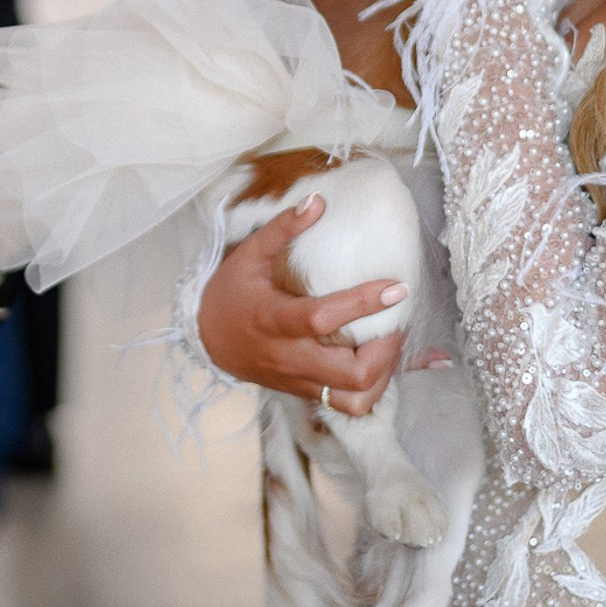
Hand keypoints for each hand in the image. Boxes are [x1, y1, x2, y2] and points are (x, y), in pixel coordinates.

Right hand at [197, 195, 407, 415]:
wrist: (206, 338)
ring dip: (382, 376)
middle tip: (398, 321)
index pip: (321, 318)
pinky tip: (385, 364)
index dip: (362, 304)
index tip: (396, 288)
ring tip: (391, 344)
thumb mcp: (250, 254)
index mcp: (273, 320)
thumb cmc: (231, 292)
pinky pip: (349, 405)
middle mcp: (289, 356)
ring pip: (354, 401)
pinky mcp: (305, 392)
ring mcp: (298, 380)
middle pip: (349, 375)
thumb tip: (318, 201)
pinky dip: (373, 389)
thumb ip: (284, 228)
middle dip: (385, 352)